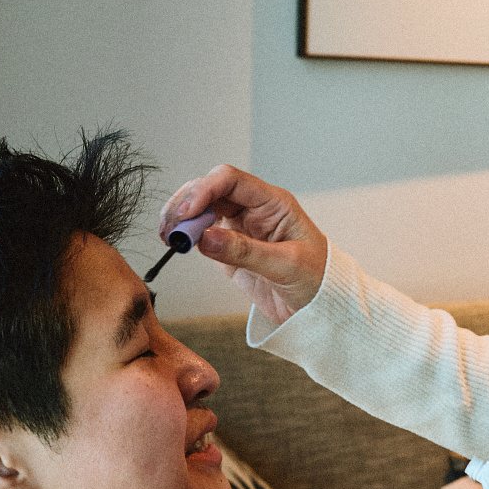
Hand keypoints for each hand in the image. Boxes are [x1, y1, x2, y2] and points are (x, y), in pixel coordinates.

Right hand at [159, 164, 327, 323]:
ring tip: (168, 236)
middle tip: (171, 228)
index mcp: (273, 203)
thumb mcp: (286, 265)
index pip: (231, 180)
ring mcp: (240, 227)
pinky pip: (202, 232)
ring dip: (181, 217)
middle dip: (187, 203)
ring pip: (202, 209)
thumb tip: (205, 238)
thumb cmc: (317, 279)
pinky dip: (185, 234)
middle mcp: (254, 210)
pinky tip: (175, 243)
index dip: (205, 190)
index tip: (187, 213)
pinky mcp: (230, 248)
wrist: (320, 308)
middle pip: (210, 190)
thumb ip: (245, 251)